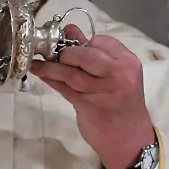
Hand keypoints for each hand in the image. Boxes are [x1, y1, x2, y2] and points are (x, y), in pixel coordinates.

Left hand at [31, 26, 156, 168]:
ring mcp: (104, 92)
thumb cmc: (122, 103)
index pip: (102, 42)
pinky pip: (65, 88)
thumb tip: (69, 29)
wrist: (130, 139)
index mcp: (128, 63)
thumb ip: (93, 51)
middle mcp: (119, 75)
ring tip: (38, 62)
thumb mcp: (116, 75)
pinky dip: (50, 79)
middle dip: (67, 53)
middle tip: (54, 53)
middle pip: (86, 55)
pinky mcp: (88, 106)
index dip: (83, 42)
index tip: (71, 45)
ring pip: (72, 73)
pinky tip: (40, 72)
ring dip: (51, 66)